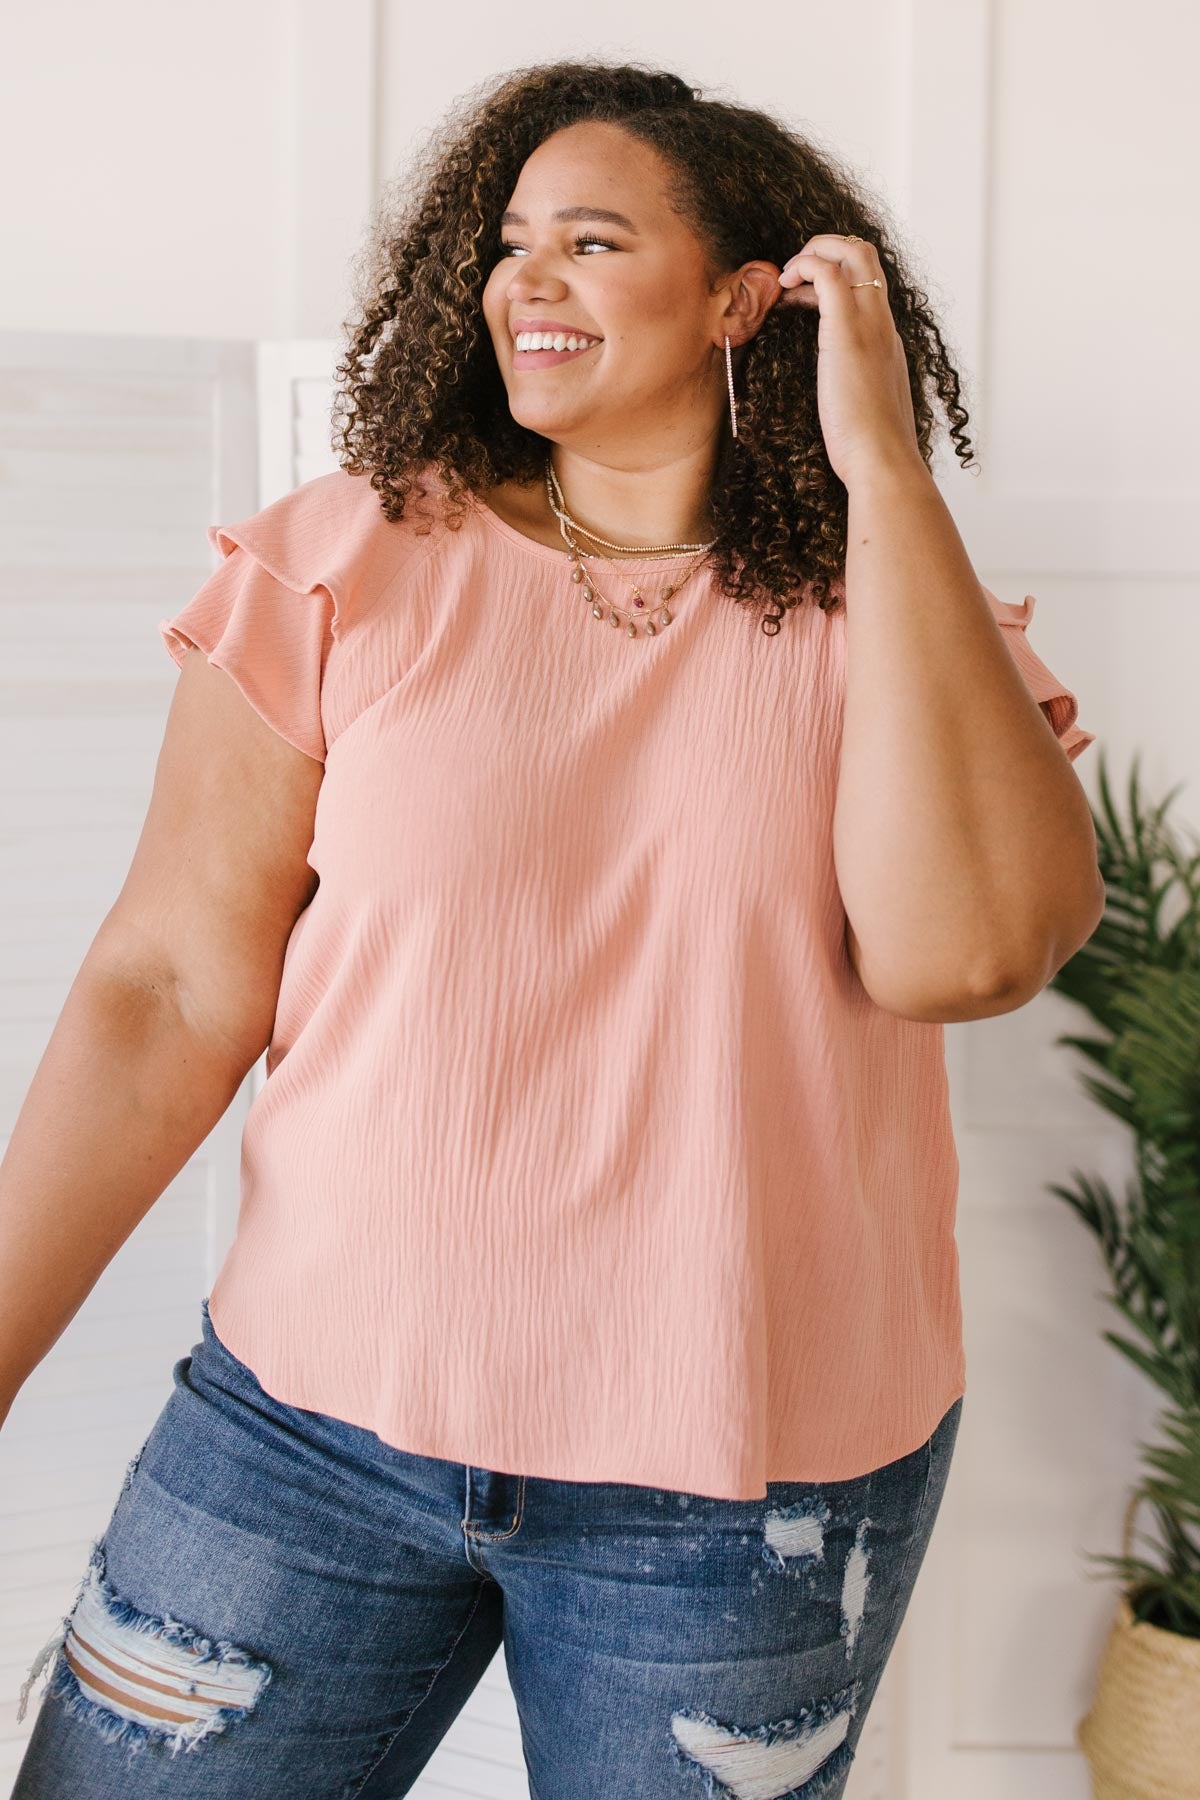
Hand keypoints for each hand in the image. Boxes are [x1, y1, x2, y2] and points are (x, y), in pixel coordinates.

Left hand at [769, 234, 923, 490]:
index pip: (869, 285)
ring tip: (785, 277)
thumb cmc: (870, 450)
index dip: (837, 276)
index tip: (806, 294)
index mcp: (887, 342)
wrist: (882, 462)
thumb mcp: (866, 412)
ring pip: (852, 252)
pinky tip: (784, 285)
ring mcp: (869, 323)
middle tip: (794, 272)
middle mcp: (883, 324)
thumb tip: (843, 404)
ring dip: (815, 251)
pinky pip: (827, 272)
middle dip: (828, 249)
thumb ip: (857, 395)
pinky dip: (804, 265)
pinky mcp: (845, 329)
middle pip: (866, 255)